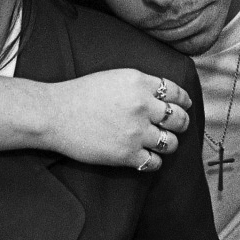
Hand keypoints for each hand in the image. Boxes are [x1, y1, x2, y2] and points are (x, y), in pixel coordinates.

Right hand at [45, 70, 190, 170]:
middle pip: (178, 118)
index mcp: (139, 82)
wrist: (55, 114)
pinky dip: (154, 161)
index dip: (183, 100)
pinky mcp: (127, 154)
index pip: (176, 92)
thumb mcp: (115, 77)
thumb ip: (140, 85)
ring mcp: (136, 132)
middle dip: (181, 123)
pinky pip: (154, 162)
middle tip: (176, 126)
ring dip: (169, 142)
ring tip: (161, 142)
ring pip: (170, 142)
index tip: (184, 105)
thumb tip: (161, 96)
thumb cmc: (80, 94)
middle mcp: (142, 106)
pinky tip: (147, 156)